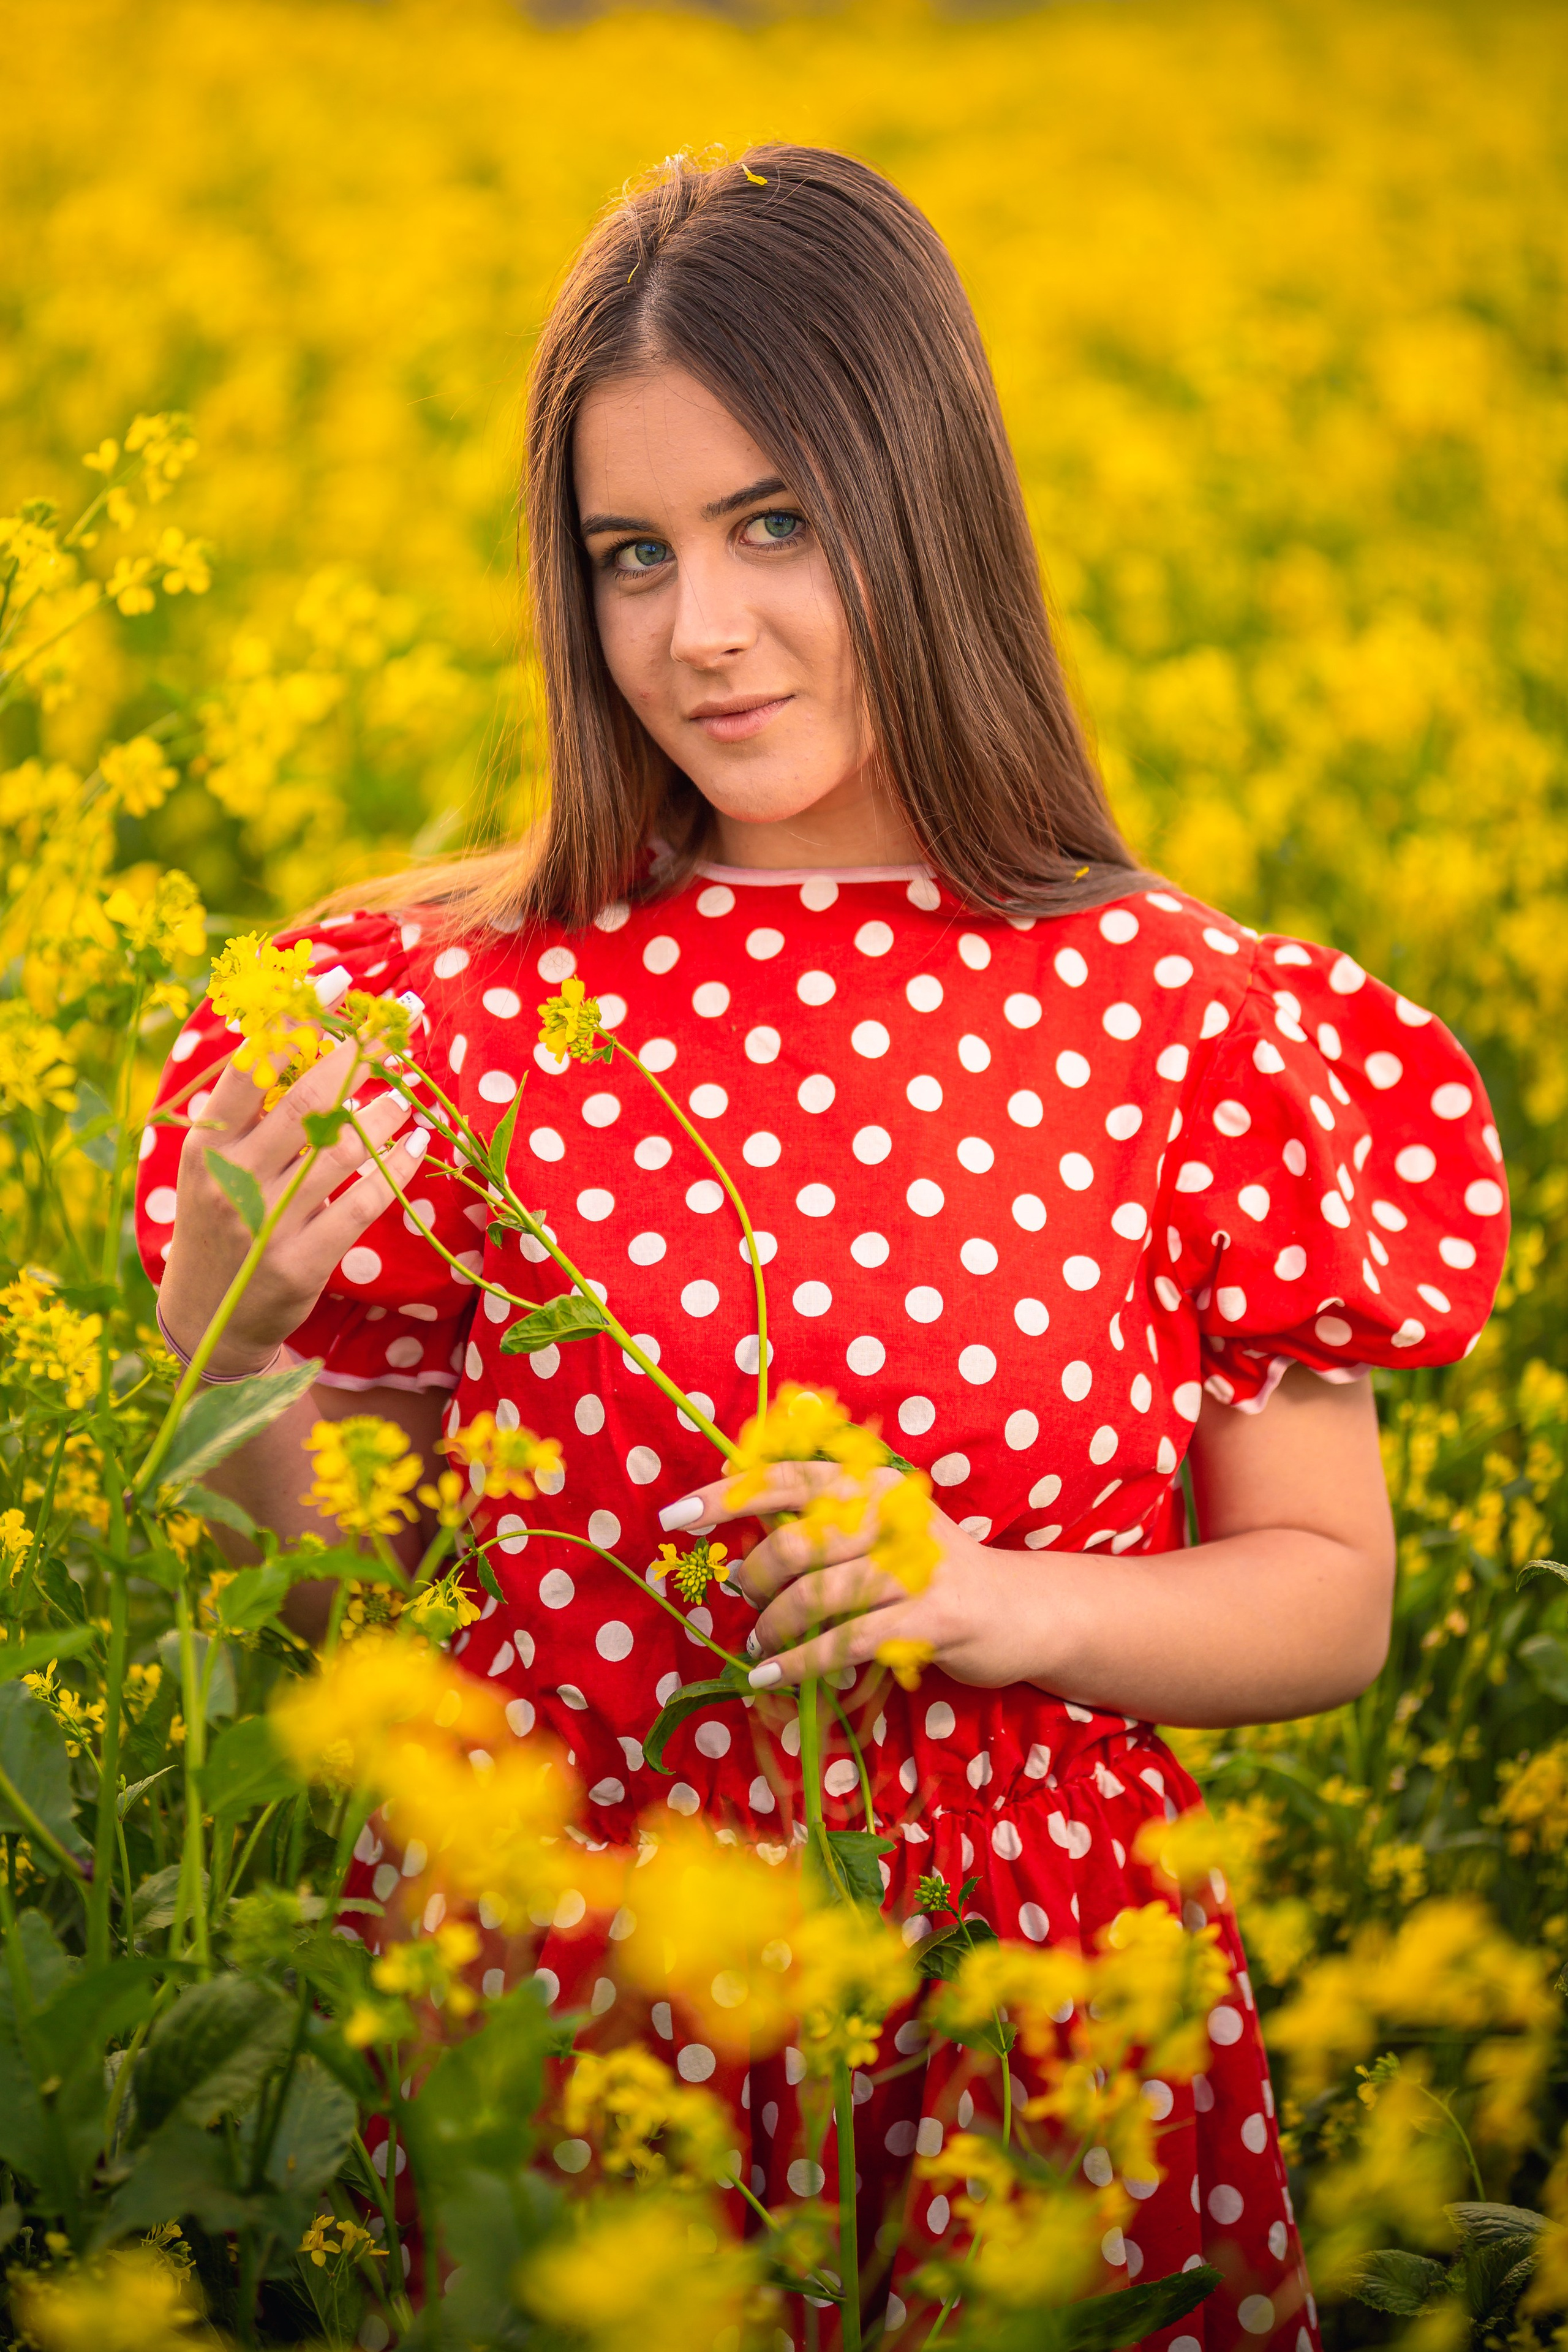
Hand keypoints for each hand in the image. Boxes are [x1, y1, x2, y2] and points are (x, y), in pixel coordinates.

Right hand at [156, 1039, 426, 1374]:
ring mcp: (265, 1223)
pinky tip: (418, 1144)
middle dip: (360, 1055)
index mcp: (205, 1144)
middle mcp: (231, 1179)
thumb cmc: (220, 1221)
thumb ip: (249, 1110)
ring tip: (407, 1093)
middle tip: (400, 1025)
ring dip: (385, 1113)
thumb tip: (306, 1032)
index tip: (338, 977)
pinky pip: (362, 1203)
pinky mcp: (300, 1263)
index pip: (251, 1064)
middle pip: (306, 1098)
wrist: (209, 1317)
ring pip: (341, 1149)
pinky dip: (397, 1169)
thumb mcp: (215, 1163)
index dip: (296, 1016)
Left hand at [661, 1461, 1056, 1690]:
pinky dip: (798, 1663)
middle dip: (755, 1580)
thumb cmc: (930, 1571)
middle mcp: (893, 1516)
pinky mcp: (930, 1619)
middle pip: (796, 1543)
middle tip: (747, 1603)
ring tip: (759, 1646)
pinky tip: (770, 1677)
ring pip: (817, 1596)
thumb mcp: (881, 1531)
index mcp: (873, 1484)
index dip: (726, 1495)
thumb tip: (744, 1543)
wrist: (1017, 1609)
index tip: (673, 1515)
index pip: (788, 1478)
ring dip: (773, 1628)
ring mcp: (915, 1568)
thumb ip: (821, 1527)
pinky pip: (845, 1642)